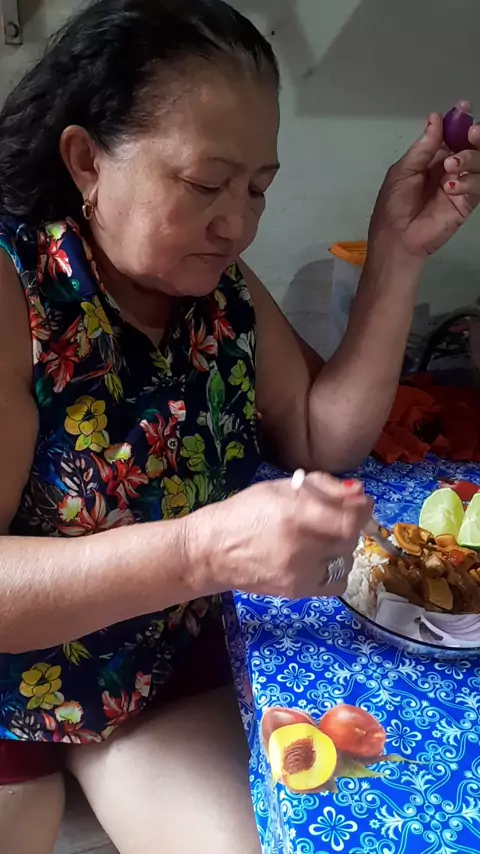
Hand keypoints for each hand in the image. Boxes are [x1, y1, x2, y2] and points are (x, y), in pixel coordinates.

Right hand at [189, 473, 372, 598]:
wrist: (212, 551)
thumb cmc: (245, 512)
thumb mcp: (280, 488)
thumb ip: (323, 487)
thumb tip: (360, 492)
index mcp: (294, 513)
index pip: (350, 516)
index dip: (362, 508)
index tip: (361, 502)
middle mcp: (300, 545)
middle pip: (349, 537)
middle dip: (348, 524)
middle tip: (330, 519)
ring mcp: (300, 572)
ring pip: (346, 558)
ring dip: (340, 546)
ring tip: (317, 539)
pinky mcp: (298, 591)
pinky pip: (338, 582)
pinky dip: (335, 569)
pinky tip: (318, 560)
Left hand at [370, 108, 479, 259]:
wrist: (397, 239)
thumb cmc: (393, 206)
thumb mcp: (403, 171)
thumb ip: (423, 146)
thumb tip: (436, 118)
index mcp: (432, 159)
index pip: (452, 136)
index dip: (459, 122)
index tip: (464, 108)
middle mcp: (450, 169)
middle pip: (472, 146)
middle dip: (474, 136)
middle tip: (471, 133)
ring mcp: (461, 185)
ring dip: (472, 157)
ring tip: (453, 165)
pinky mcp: (467, 203)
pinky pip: (479, 185)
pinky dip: (470, 181)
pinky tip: (451, 186)